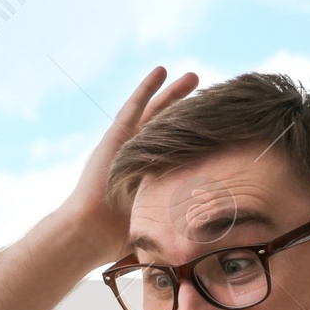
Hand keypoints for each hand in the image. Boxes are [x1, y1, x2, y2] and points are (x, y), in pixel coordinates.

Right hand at [55, 66, 198, 264]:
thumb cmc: (120, 238)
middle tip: (213, 96)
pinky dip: (147, 87)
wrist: (90, 231)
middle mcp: (139, 156)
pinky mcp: (116, 137)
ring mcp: (127, 144)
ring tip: (194, 76)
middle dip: (189, 110)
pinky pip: (135, 106)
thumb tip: (213, 238)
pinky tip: (162, 70)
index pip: (179, 150)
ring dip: (173, 93)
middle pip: (168, 126)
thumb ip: (181, 224)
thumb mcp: (161, 226)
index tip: (220, 129)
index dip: (197, 138)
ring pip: (155, 112)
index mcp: (150, 175)